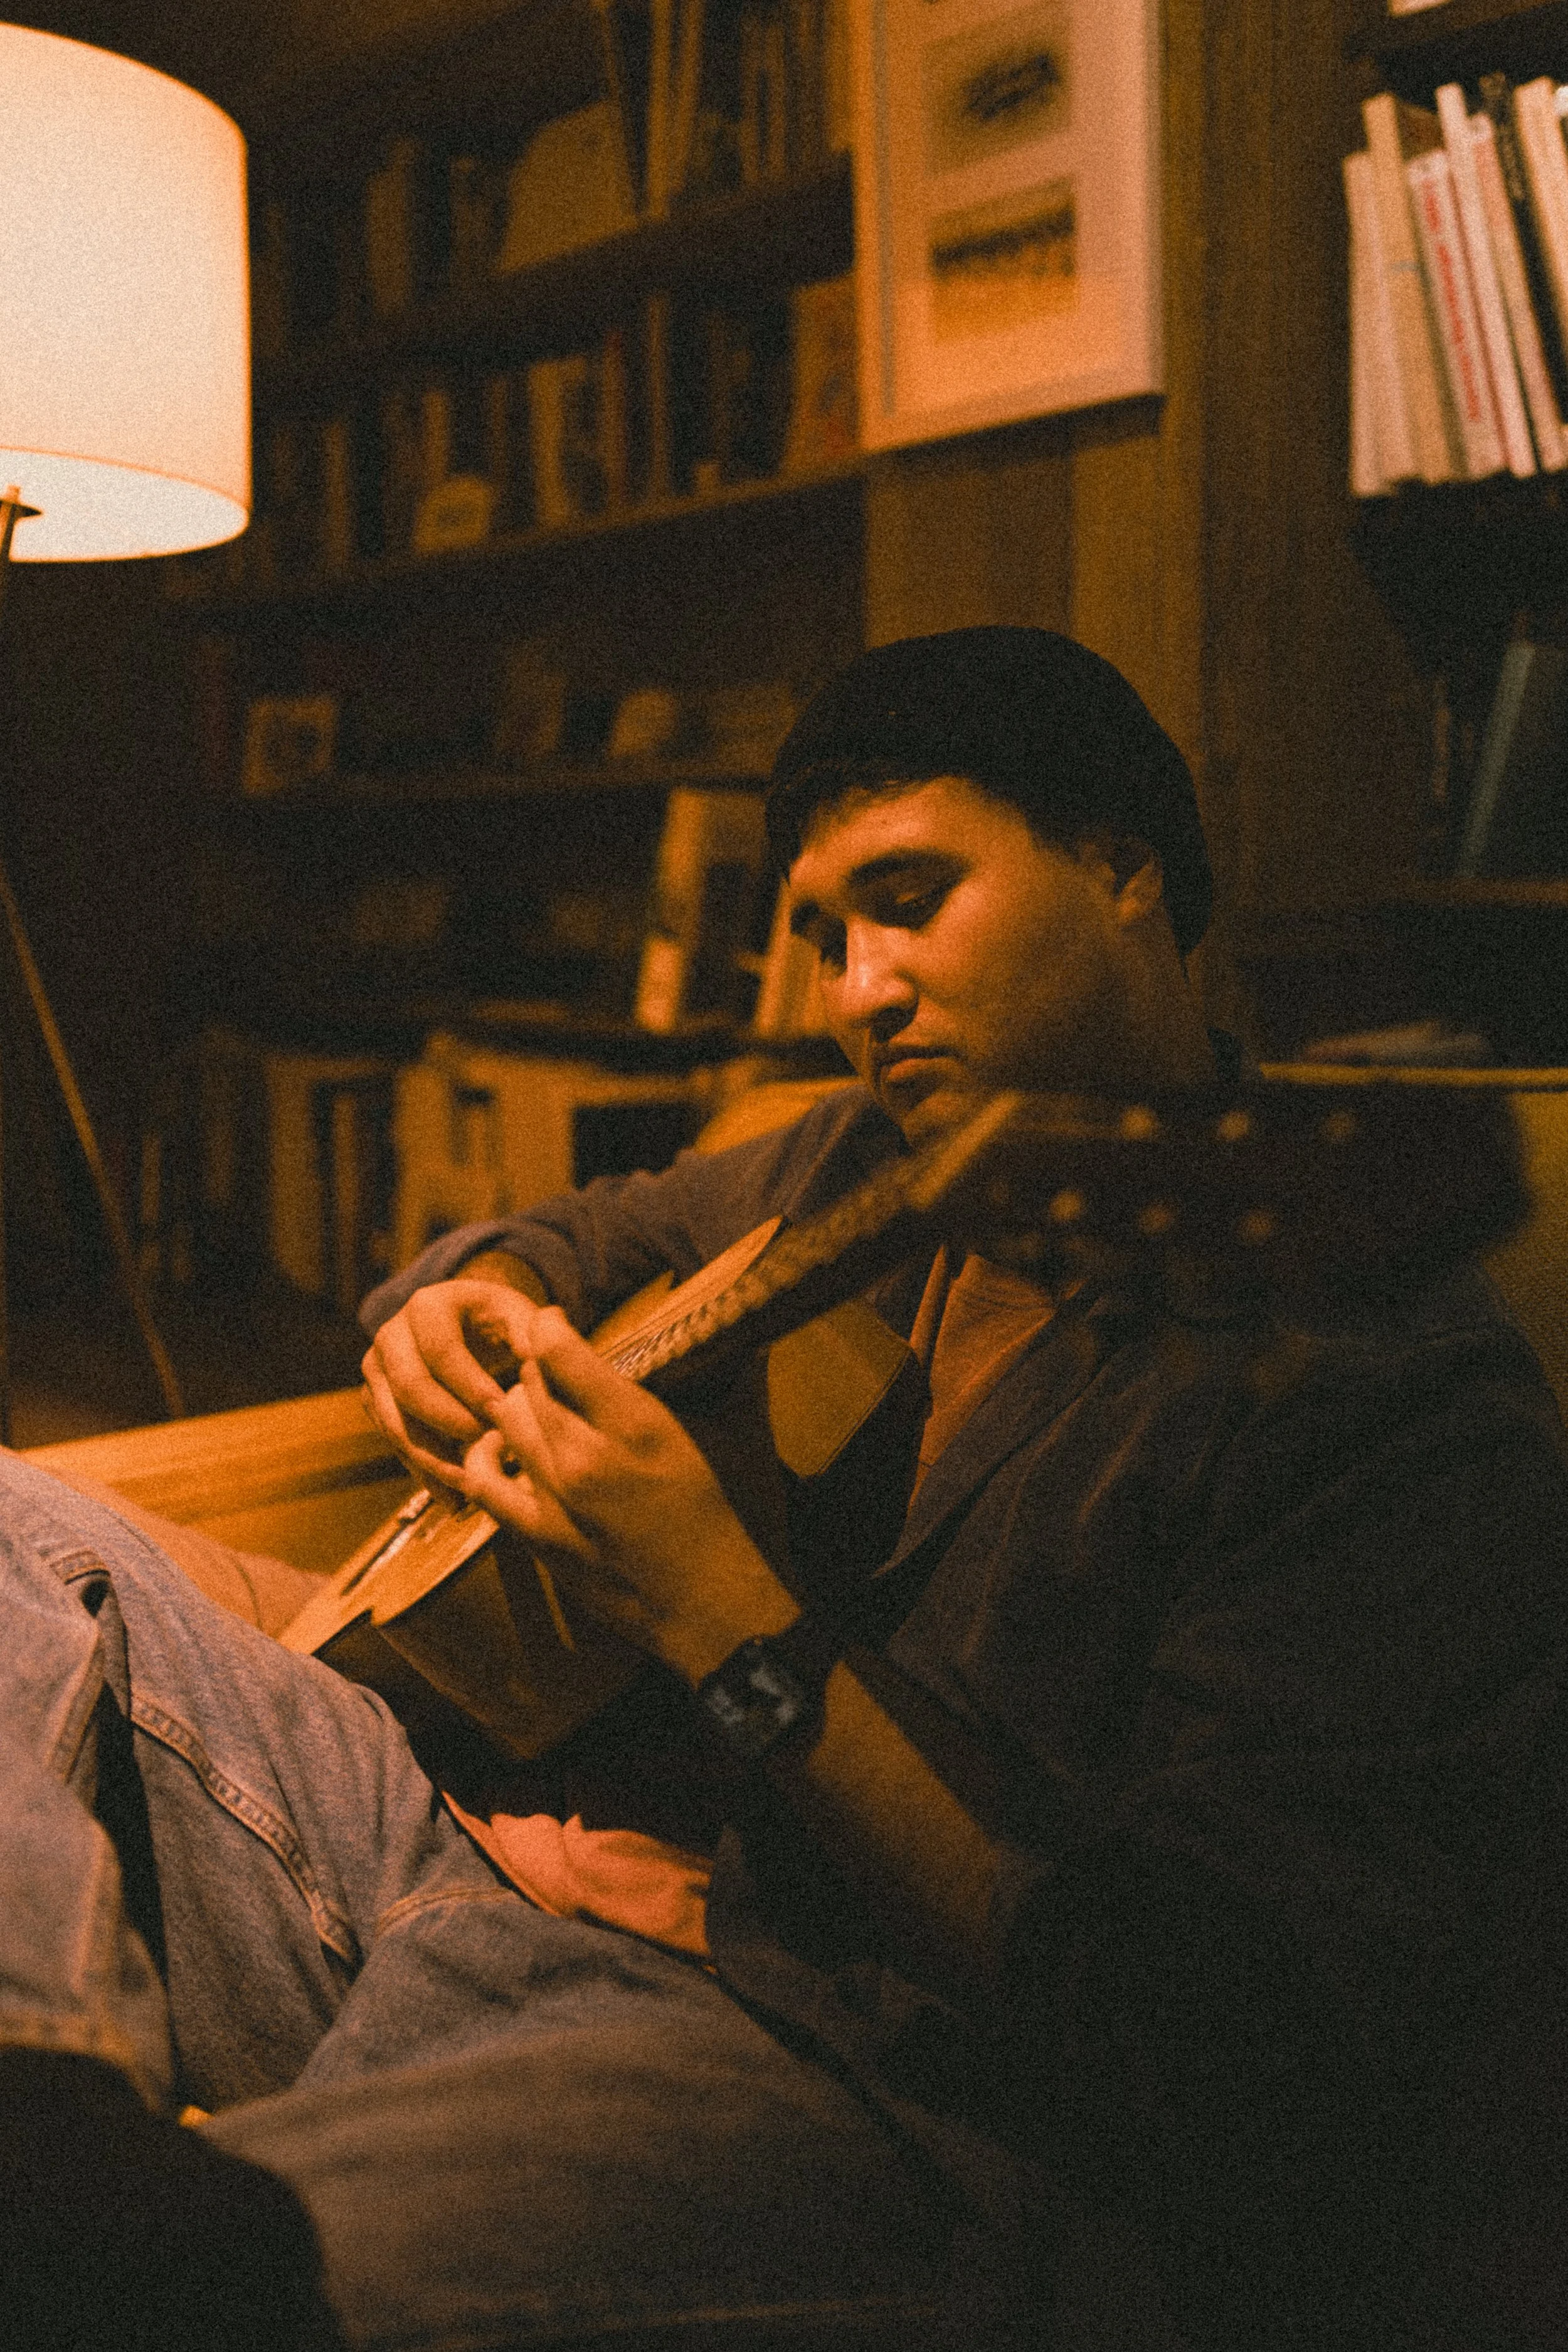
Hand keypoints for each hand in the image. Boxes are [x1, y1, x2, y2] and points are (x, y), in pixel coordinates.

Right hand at [362, 1279, 554, 1489]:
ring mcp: (377, 1369)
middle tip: (486, 1445)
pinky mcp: (375, 1400)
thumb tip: (540, 1363)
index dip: (468, 1384)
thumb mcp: (520, 1317)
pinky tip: (454, 1497)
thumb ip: (534, 1336)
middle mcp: (392, 1334)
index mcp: (428, 1306)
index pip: (440, 1349)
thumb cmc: (501, 1323)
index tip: (500, 1411)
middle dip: (448, 1421)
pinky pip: (393, 1441)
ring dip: (432, 1456)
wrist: (469, 1327)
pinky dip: (423, 1471)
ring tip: (470, 1484)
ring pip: (394, 1420)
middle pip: (409, 1386)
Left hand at [462, 1307, 794, 1684]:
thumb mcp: (745, 1436)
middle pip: (526, 1384)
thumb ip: (740, 1374)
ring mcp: (554, 1502)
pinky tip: (498, 1449)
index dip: (547, 1326)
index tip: (554, 1321)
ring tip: (535, 1406)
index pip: (557, 1351)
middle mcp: (584, 1457)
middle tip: (553, 1365)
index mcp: (635, 1424)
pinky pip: (487, 1486)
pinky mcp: (540, 1539)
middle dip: (535, 1367)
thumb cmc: (740, 1521)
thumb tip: (749, 1327)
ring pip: (503, 1426)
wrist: (720, 1612)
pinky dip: (486, 1459)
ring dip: (515, 1407)